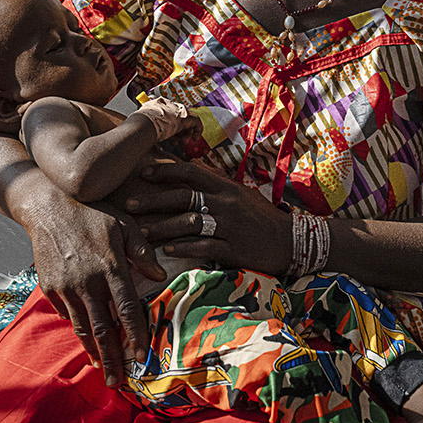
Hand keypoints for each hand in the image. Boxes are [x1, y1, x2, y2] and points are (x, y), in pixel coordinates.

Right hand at [19, 185, 164, 386]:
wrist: (47, 209)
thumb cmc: (91, 216)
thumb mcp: (123, 225)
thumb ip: (142, 251)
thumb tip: (161, 274)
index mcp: (111, 267)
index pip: (126, 309)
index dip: (135, 335)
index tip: (141, 355)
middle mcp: (88, 281)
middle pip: (103, 329)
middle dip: (112, 358)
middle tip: (118, 381)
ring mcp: (67, 287)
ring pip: (83, 328)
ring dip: (93, 352)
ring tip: (102, 370)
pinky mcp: (50, 289)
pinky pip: (68, 315)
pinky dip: (78, 329)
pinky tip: (87, 342)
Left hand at [124, 162, 291, 276]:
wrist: (293, 241)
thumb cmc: (262, 218)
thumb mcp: (241, 196)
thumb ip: (216, 187)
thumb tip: (188, 178)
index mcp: (226, 186)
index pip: (190, 172)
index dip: (165, 171)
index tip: (143, 173)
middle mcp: (226, 203)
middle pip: (182, 197)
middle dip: (152, 200)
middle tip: (128, 204)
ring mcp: (230, 225)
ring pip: (189, 223)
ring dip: (162, 228)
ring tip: (141, 232)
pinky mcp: (234, 248)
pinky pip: (204, 246)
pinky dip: (184, 248)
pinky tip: (167, 251)